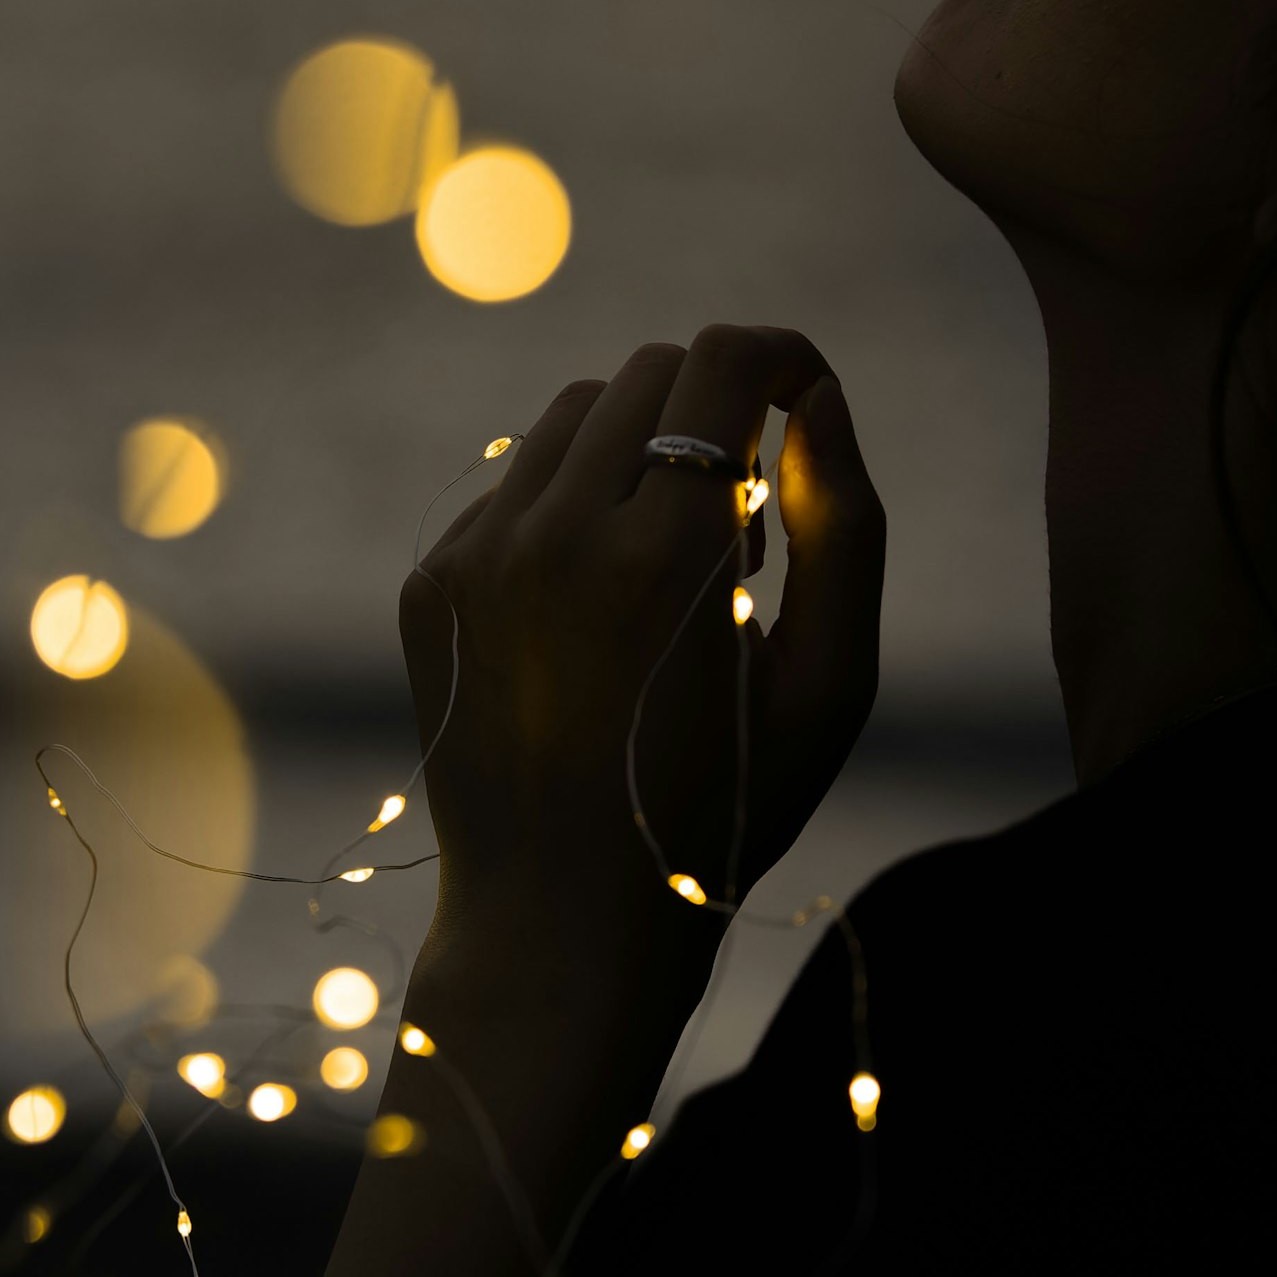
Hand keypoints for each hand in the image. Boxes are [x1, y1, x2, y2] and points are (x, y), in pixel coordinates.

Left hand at [397, 326, 885, 988]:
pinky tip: (597, 614)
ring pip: (574, 416)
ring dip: (638, 452)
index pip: (719, 361)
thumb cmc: (722, 809)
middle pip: (650, 376)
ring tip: (669, 565)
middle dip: (715, 413)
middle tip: (746, 522)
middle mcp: (556, 537)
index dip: (779, 355)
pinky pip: (514, 488)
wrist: (562, 922)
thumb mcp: (831, 682)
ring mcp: (478, 558)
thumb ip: (846, 522)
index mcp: (665, 556)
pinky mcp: (430, 584)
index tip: (802, 393)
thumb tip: (819, 397)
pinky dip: (569, 512)